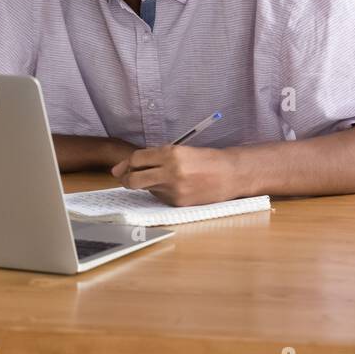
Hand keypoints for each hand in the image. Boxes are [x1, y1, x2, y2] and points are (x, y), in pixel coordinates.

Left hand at [110, 145, 240, 206]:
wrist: (231, 175)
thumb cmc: (205, 160)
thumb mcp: (180, 150)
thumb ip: (153, 157)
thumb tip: (123, 168)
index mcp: (171, 153)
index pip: (135, 159)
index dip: (126, 164)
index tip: (123, 167)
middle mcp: (171, 171)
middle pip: (133, 180)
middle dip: (126, 179)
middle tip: (127, 178)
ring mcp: (174, 189)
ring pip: (146, 189)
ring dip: (148, 184)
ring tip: (166, 178)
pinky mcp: (178, 203)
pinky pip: (159, 197)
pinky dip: (162, 192)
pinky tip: (176, 187)